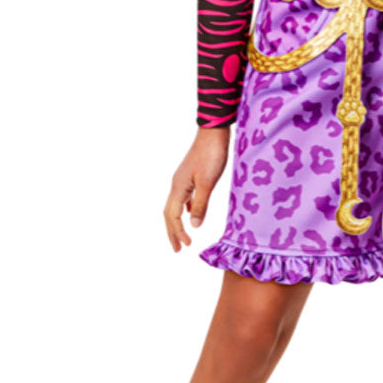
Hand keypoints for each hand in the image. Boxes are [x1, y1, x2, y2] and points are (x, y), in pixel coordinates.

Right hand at [164, 127, 230, 252]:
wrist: (213, 133)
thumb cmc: (211, 156)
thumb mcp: (208, 183)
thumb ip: (201, 205)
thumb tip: (193, 226)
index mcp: (178, 188)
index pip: (172, 216)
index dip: (178, 232)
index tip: (186, 246)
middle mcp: (176, 185)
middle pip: (169, 214)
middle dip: (172, 232)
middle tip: (177, 249)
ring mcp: (182, 180)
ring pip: (175, 206)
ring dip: (177, 222)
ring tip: (182, 235)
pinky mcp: (190, 176)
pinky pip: (183, 198)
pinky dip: (185, 209)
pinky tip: (191, 213)